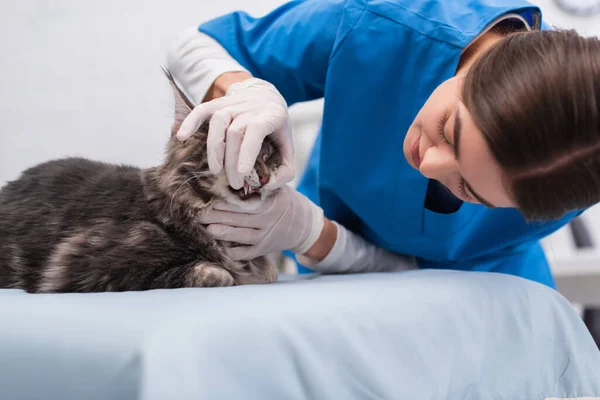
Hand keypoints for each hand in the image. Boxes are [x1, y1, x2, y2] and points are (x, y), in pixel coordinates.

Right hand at [176, 77, 294, 189]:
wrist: (266, 98)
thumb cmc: (276, 130)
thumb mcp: (288, 148)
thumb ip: (285, 171)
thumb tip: (266, 185)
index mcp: (271, 115)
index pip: (256, 130)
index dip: (247, 151)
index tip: (241, 173)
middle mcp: (251, 106)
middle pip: (235, 132)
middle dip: (232, 161)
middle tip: (234, 183)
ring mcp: (233, 103)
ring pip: (218, 120)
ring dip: (215, 147)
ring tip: (216, 169)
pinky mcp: (218, 103)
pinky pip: (201, 109)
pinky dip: (190, 122)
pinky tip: (181, 137)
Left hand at [198, 186, 324, 259]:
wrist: (304, 226)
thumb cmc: (285, 201)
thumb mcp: (278, 188)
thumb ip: (259, 184)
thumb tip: (232, 173)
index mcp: (272, 202)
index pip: (247, 202)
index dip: (228, 201)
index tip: (211, 198)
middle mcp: (269, 220)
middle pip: (240, 218)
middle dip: (218, 216)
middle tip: (199, 214)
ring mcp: (267, 236)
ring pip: (242, 236)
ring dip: (224, 233)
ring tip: (207, 230)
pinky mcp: (264, 249)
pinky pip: (247, 253)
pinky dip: (234, 252)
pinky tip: (219, 249)